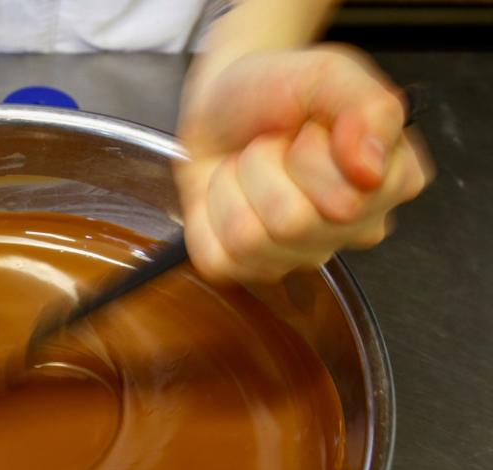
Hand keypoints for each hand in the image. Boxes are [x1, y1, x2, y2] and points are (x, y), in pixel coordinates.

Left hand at [175, 45, 432, 283]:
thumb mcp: (330, 72)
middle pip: (294, 224)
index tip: (309, 127)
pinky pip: (218, 257)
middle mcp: (352, 230)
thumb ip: (369, 108)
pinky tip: (228, 192)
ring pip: (250, 240)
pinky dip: (208, 213)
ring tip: (248, 163)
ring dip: (234, 185)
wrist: (219, 100)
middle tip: (273, 144)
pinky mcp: (246, 268)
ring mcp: (300, 256)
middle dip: (266, 165)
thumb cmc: (278, 89)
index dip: (313, 152)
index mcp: (390, 184)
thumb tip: (372, 170)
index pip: (352, 199)